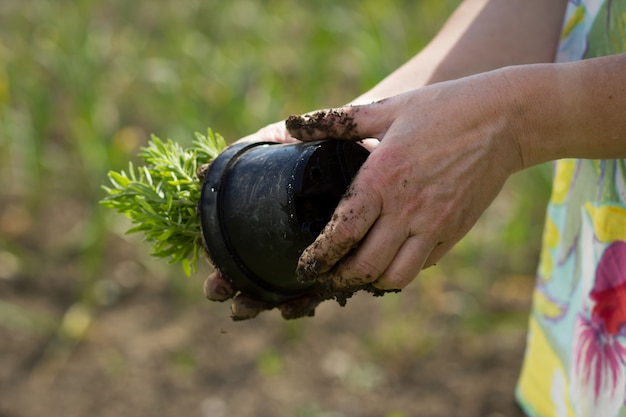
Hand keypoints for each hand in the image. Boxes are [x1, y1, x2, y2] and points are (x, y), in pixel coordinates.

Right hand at [202, 121, 326, 319]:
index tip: (213, 278)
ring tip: (244, 307)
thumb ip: (243, 152)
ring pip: (281, 289)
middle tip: (220, 291)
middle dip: (232, 289)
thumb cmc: (315, 143)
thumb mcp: (277, 143)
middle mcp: (285, 241)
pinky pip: (320, 289)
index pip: (236, 250)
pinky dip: (302, 302)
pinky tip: (290, 307)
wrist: (363, 142)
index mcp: (265, 219)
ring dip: (259, 302)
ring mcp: (311, 254)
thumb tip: (201, 175)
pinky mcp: (339, 260)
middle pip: (253, 275)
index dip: (221, 268)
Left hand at [288, 70, 523, 290]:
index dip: (320, 257)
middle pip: (365, 266)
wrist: (506, 119)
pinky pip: (423, 265)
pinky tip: (391, 259)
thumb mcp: (387, 108)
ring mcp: (435, 225)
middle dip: (340, 280)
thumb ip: (336, 122)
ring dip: (372, 281)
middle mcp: (407, 209)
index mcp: (382, 178)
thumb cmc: (442, 109)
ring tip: (358, 274)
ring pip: (396, 276)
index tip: (305, 267)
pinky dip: (402, 270)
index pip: (342, 233)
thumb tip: (291, 123)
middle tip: (326, 279)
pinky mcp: (455, 231)